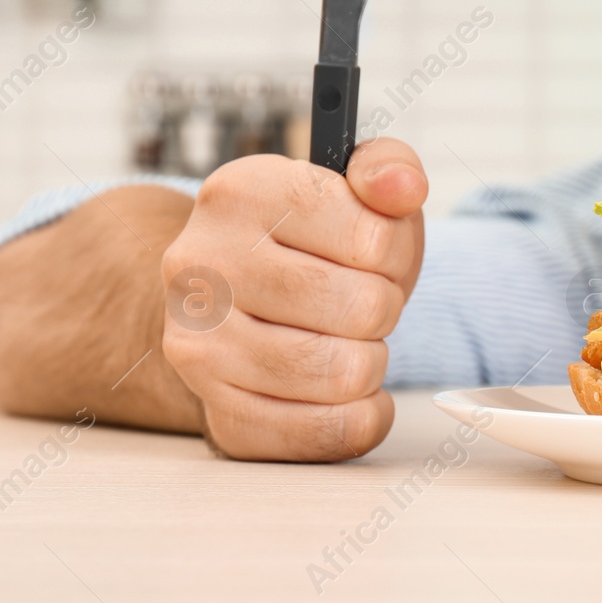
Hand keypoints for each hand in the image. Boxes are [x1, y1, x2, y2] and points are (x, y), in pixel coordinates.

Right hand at [161, 140, 426, 460]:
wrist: (228, 297)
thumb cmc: (309, 241)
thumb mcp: (350, 186)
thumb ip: (388, 169)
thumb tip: (401, 186)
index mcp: (240, 193)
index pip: (374, 237)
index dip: (395, 253)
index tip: (372, 252)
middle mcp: (202, 266)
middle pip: (363, 308)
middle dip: (385, 308)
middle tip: (361, 302)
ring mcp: (199, 345)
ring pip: (344, 374)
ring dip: (372, 361)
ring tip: (349, 341)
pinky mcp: (215, 409)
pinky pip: (323, 434)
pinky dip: (359, 419)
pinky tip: (350, 393)